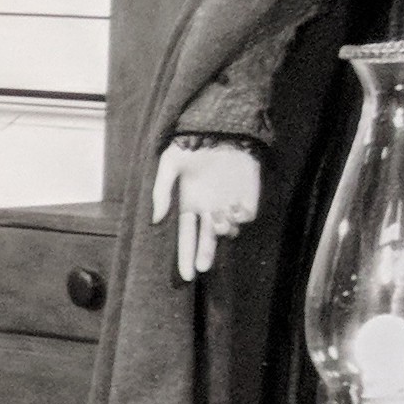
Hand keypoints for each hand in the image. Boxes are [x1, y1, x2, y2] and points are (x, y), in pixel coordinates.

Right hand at [150, 140, 261, 280]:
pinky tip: (233, 206)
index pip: (186, 236)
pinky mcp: (248, 197)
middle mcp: (208, 208)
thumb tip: (155, 219)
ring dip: (222, 230)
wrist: (222, 128)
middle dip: (205, 255)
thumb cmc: (192, 145)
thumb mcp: (169, 165)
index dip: (185, 256)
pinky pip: (246, 217)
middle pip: (206, 240)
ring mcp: (228, 203)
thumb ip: (161, 192)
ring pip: (227, 230)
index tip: (186, 275)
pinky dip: (241, 217)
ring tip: (218, 220)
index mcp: (188, 204)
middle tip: (203, 268)